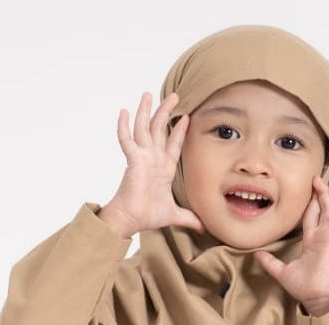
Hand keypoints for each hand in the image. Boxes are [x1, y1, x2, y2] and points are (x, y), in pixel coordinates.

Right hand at [98, 92, 203, 239]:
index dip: (180, 130)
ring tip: (148, 94)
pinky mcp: (133, 160)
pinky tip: (123, 111)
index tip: (186, 116)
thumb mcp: (175, 214)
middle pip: (160, 129)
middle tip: (174, 95)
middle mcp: (153, 158)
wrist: (132, 220)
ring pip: (144, 128)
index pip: (173, 143)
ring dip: (147, 111)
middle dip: (166, 111)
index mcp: (163, 167)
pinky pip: (127, 139)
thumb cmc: (147, 216)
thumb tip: (205, 227)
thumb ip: (189, 218)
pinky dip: (124, 126)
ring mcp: (142, 157)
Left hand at [254, 176, 328, 316]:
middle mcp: (325, 236)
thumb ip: (270, 262)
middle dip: (324, 193)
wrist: (314, 297)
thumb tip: (255, 255)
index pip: (314, 216)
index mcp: (313, 240)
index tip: (309, 189)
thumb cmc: (303, 287)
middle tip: (317, 178)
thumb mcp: (281, 271)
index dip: (313, 202)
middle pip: (327, 209)